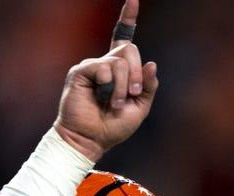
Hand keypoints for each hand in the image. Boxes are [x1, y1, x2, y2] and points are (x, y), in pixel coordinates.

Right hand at [53, 0, 157, 161]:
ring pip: (120, 60)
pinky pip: (104, 68)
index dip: (128, 18)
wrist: (92, 139)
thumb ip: (148, 86)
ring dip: (124, 86)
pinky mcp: (80, 72)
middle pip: (129, 49)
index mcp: (119, 69)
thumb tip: (152, 63)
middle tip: (132, 94)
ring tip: (116, 103)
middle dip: (136, 74)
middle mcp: (105, 63)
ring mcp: (92, 66)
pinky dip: (110, 86)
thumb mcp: (140, 107)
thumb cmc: (114, 125)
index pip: (124, 37)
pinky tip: (103, 98)